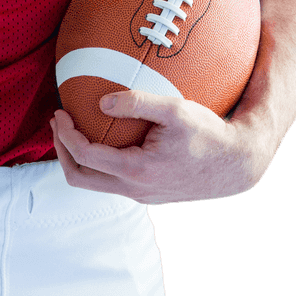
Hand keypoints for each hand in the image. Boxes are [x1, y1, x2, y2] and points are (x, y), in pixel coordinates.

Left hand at [50, 92, 271, 204]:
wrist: (237, 164)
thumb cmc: (209, 134)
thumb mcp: (175, 110)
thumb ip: (137, 102)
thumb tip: (101, 101)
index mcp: (136, 171)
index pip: (84, 156)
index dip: (65, 135)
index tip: (60, 112)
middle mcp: (135, 189)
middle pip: (80, 179)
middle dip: (61, 151)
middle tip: (57, 122)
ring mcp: (141, 195)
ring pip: (96, 183)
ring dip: (78, 157)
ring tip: (74, 127)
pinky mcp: (149, 192)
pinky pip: (113, 180)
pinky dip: (98, 161)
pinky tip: (104, 137)